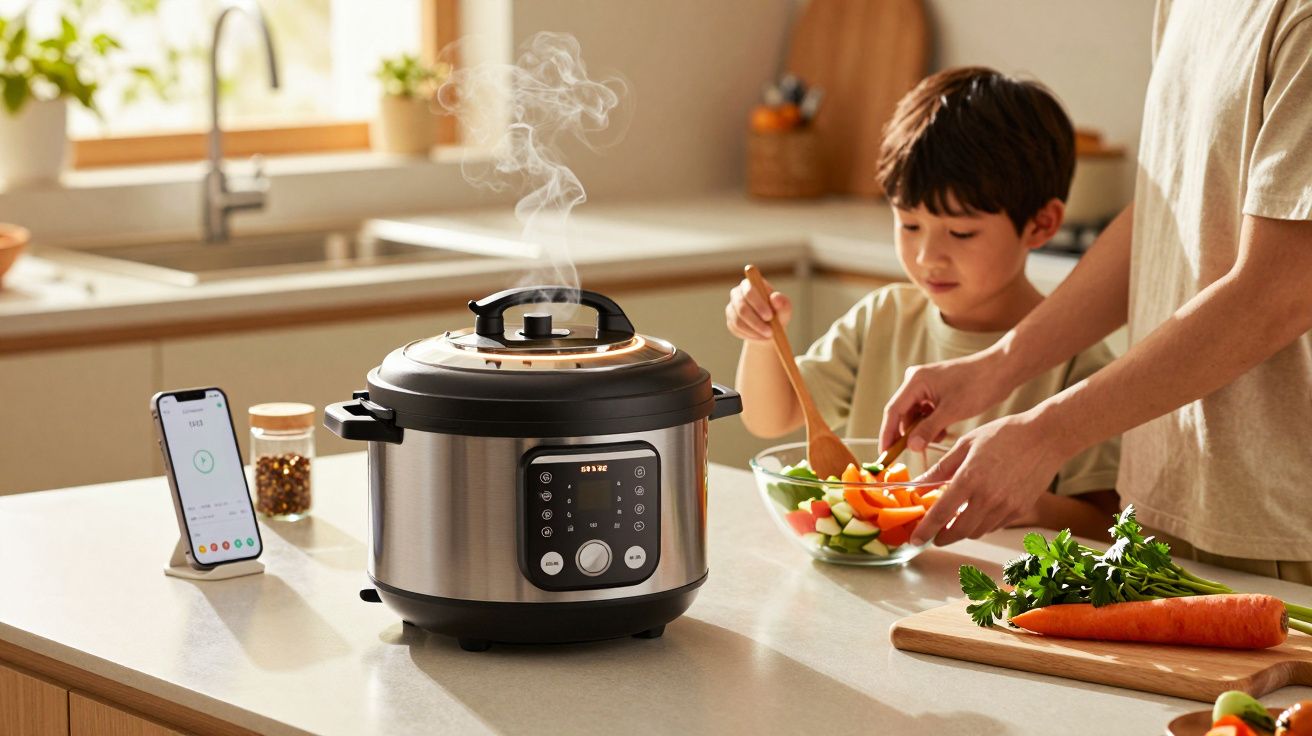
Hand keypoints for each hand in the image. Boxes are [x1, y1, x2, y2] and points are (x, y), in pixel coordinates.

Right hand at [725, 276, 791, 342]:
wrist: (769, 328)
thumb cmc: (778, 314)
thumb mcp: (784, 309)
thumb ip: (782, 303)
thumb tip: (775, 298)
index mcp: (750, 284)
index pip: (749, 291)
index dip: (758, 304)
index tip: (769, 317)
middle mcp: (737, 293)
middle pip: (741, 307)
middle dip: (756, 322)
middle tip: (770, 332)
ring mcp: (731, 308)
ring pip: (738, 321)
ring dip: (754, 331)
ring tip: (768, 336)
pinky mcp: (730, 322)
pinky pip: (737, 330)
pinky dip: (750, 335)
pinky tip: (760, 337)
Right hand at [879, 350, 1013, 453]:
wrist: (1001, 370)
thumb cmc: (978, 385)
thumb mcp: (951, 411)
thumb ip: (928, 430)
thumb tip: (910, 447)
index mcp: (915, 381)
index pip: (893, 411)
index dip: (887, 434)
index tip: (884, 455)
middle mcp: (916, 381)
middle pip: (903, 414)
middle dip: (910, 434)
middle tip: (917, 452)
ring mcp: (925, 386)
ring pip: (915, 415)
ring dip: (923, 430)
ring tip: (940, 436)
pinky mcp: (935, 391)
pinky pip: (925, 412)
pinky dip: (931, 424)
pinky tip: (943, 429)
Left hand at [909, 412, 1064, 545]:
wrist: (1047, 436)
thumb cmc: (1004, 434)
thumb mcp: (965, 444)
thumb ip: (940, 468)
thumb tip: (919, 485)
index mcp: (969, 478)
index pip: (941, 513)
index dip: (925, 530)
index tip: (915, 540)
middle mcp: (988, 497)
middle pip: (958, 531)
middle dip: (943, 537)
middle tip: (934, 534)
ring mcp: (1007, 506)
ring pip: (977, 532)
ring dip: (962, 530)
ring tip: (955, 519)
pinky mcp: (1020, 509)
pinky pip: (994, 526)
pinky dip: (981, 524)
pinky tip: (977, 511)